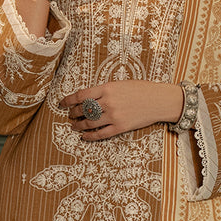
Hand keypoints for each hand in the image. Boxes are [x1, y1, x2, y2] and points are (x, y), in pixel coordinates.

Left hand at [60, 81, 183, 139]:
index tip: (62, 103)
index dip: (68, 100)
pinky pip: (100, 134)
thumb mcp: (120, 84)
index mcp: (107, 88)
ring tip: (74, 126)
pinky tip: (84, 136)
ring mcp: (114, 116)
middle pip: (83, 109)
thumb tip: (87, 98)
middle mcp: (108, 102)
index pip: (81, 95)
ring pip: (89, 123)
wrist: (158, 100)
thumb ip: (104, 91)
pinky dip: (90, 136)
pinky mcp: (120, 127)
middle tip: (70, 115)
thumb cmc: (141, 90)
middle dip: (73, 113)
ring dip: (79, 125)